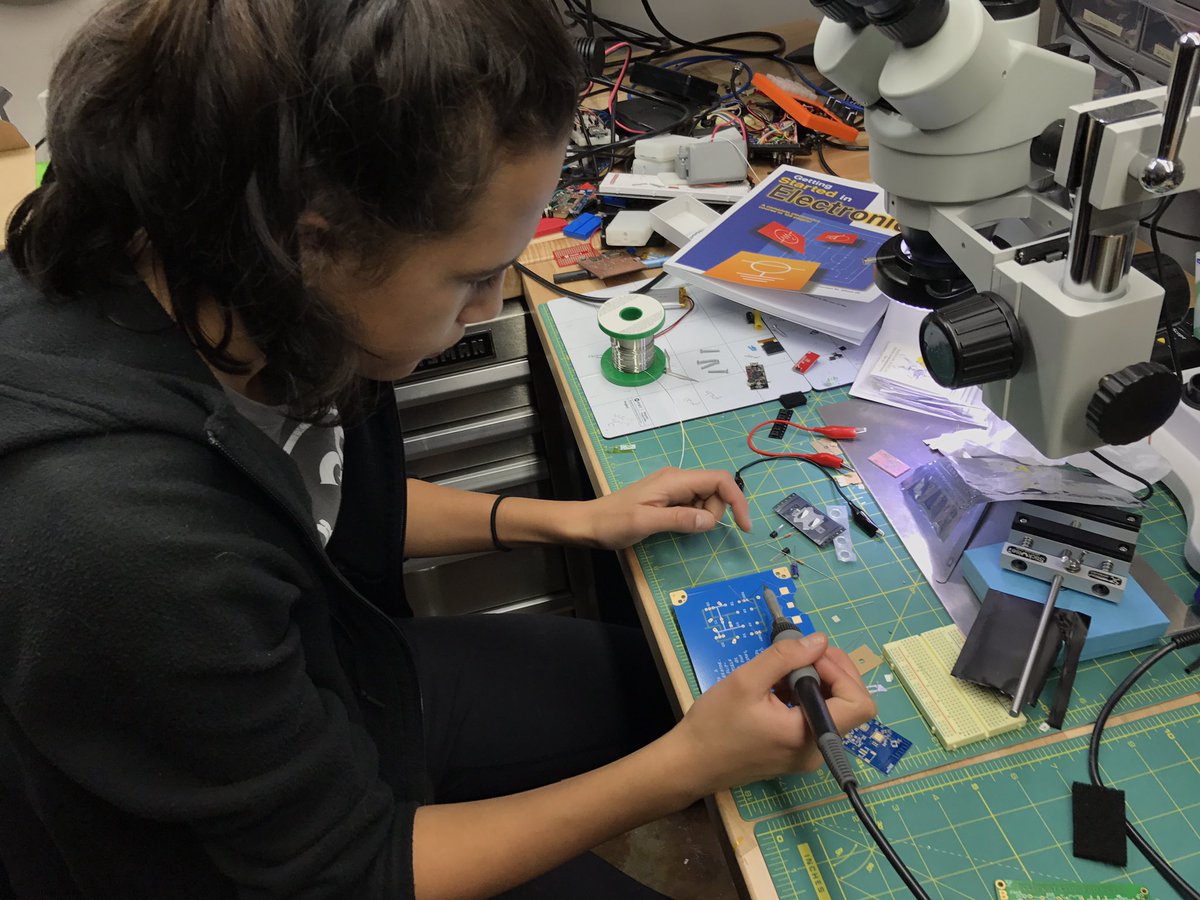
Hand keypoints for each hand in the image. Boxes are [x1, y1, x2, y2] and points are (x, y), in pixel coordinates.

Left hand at [581, 467, 751, 549]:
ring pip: (706, 499)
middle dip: (716, 512)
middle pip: (715, 490)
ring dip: (703, 516)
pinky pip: (692, 505)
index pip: (719, 480)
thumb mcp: (645, 523)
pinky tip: (675, 525)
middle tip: (691, 529)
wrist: (587, 523)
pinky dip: (693, 517)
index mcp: (674, 480)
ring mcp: (672, 488)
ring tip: (676, 528)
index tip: (744, 526)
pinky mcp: (667, 498)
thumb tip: (711, 520)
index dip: (737, 500)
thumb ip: (680, 519)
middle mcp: (677, 479)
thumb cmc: (612, 522)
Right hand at [666, 633, 875, 796]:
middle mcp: (817, 750)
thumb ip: (785, 657)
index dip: (842, 672)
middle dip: (831, 671)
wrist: (690, 762)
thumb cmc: (715, 724)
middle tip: (800, 653)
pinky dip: (804, 697)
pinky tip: (777, 688)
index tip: (810, 655)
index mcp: (808, 736)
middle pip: (850, 705)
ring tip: (782, 671)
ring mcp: (808, 755)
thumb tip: (819, 641)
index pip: (859, 704)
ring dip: (816, 682)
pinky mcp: (796, 753)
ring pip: (832, 710)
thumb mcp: (746, 681)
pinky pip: (815, 719)